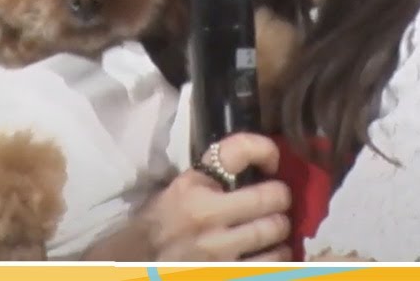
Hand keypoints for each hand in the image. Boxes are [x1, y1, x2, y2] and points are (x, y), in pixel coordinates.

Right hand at [141, 132, 293, 260]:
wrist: (139, 263)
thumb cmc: (166, 220)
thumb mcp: (184, 185)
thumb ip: (218, 170)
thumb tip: (266, 159)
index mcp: (194, 188)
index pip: (239, 151)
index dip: (265, 150)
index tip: (272, 162)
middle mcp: (206, 217)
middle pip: (271, 197)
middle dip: (280, 197)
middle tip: (277, 201)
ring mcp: (217, 253)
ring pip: (275, 233)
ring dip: (280, 230)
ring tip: (274, 230)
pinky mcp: (227, 275)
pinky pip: (270, 265)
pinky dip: (278, 258)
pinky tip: (270, 254)